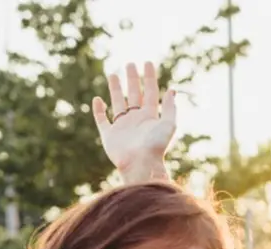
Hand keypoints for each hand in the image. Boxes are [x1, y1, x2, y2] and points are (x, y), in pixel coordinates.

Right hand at [92, 62, 175, 181]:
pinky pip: (102, 120)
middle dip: (132, 79)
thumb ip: (171, 108)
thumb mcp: (169, 124)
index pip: (151, 92)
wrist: (140, 164)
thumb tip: (172, 90)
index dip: (149, 77)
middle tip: (130, 64)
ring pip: (118, 103)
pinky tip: (97, 100)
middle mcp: (136, 120)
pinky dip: (99, 110)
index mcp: (151, 117)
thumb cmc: (156, 145)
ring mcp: (122, 127)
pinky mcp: (109, 135)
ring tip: (112, 74)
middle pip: (134, 95)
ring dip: (115, 89)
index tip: (147, 62)